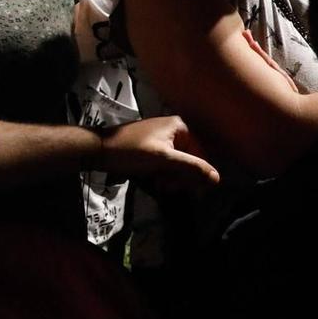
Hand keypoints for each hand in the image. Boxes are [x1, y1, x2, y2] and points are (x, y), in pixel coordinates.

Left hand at [98, 116, 219, 190]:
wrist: (99, 149)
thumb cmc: (132, 151)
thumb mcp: (164, 160)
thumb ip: (191, 167)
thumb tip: (218, 178)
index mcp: (181, 127)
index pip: (201, 156)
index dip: (196, 176)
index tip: (185, 190)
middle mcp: (175, 131)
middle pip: (190, 161)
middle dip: (180, 178)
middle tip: (166, 187)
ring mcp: (163, 139)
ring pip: (178, 166)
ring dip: (171, 179)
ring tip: (158, 184)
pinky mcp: (153, 149)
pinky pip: (166, 165)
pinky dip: (162, 175)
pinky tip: (153, 181)